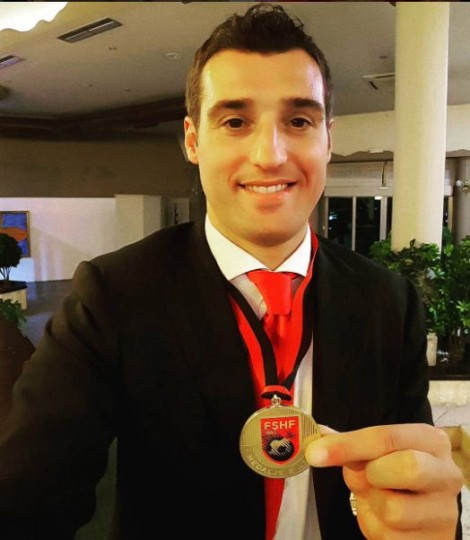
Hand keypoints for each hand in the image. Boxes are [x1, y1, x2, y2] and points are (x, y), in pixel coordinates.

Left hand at [305, 423, 462, 538]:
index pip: (386, 436)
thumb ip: (348, 445)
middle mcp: (446, 473)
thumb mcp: (374, 457)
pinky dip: (378, 529)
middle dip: (373, 475)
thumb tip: (317, 436)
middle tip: (368, 479)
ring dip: (373, 506)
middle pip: (407, 467)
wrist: (418, 518)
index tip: (315, 454)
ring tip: (380, 500)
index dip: (347, 445)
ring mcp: (447, 511)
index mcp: (430, 440)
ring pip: (395, 508)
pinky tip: (387, 522)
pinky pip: (392, 536)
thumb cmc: (394, 479)